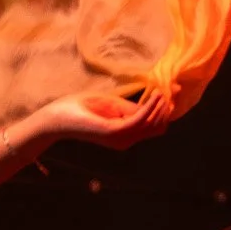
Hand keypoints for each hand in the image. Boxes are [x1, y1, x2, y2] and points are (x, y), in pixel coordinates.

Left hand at [25, 90, 166, 151]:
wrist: (56, 117)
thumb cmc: (80, 108)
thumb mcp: (112, 104)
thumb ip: (133, 106)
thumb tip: (159, 99)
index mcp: (125, 134)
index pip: (155, 126)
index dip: (167, 109)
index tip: (174, 90)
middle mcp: (126, 140)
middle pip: (159, 127)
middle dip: (167, 108)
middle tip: (172, 89)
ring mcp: (121, 138)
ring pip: (153, 124)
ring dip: (161, 106)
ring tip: (163, 89)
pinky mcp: (115, 131)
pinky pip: (141, 120)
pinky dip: (151, 107)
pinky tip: (155, 95)